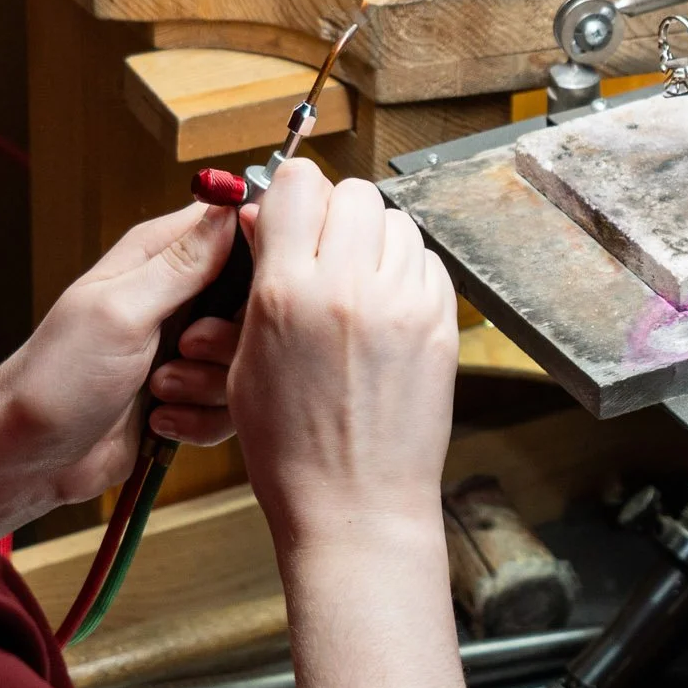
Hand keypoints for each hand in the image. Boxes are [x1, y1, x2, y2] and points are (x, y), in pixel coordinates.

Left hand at [0, 202, 245, 508]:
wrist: (24, 459)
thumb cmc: (55, 378)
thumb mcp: (121, 312)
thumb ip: (183, 264)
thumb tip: (231, 209)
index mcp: (158, 257)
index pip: (234, 225)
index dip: (258, 252)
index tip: (251, 288)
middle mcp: (178, 297)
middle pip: (255, 299)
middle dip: (233, 335)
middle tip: (187, 350)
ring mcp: (185, 348)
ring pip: (247, 358)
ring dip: (211, 382)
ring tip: (160, 390)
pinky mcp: (189, 394)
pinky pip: (231, 403)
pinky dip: (203, 418)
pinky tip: (161, 421)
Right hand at [226, 160, 459, 549]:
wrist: (356, 502)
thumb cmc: (291, 447)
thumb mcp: (246, 359)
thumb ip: (259, 280)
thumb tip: (262, 216)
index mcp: (287, 294)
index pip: (298, 186)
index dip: (291, 194)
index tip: (289, 212)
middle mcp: (350, 288)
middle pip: (352, 192)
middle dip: (335, 212)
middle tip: (324, 247)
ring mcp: (403, 304)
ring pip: (395, 222)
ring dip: (374, 239)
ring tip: (356, 281)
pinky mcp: (441, 323)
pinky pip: (427, 262)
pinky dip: (406, 270)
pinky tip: (385, 306)